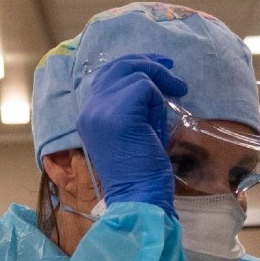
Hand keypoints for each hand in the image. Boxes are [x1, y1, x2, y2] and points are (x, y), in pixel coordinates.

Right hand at [77, 54, 185, 212]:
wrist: (139, 198)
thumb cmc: (141, 173)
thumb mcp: (131, 133)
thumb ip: (131, 109)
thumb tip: (152, 84)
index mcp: (88, 116)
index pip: (107, 76)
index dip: (133, 67)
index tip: (157, 69)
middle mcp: (89, 109)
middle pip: (117, 66)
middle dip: (147, 63)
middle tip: (171, 69)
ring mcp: (100, 109)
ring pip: (134, 75)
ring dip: (157, 88)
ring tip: (170, 107)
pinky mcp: (118, 112)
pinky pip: (144, 87)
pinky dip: (157, 101)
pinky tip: (159, 123)